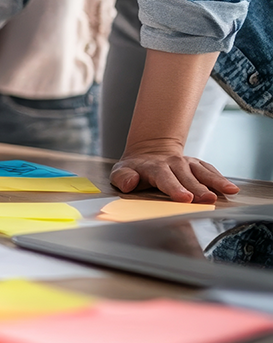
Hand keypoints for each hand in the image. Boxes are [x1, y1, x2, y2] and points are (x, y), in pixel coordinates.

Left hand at [111, 140, 238, 202]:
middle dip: (198, 188)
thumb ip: (122, 178)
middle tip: (207, 199)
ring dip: (215, 182)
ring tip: (229, 191)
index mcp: (154, 167)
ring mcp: (186, 163)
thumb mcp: (120, 172)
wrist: (149, 152)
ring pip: (202, 172)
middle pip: (187, 177)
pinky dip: (220, 179)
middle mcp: (173, 163)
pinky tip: (231, 189)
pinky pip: (209, 171)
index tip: (185, 198)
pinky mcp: (196, 165)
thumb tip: (130, 182)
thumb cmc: (135, 168)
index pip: (165, 178)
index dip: (174, 188)